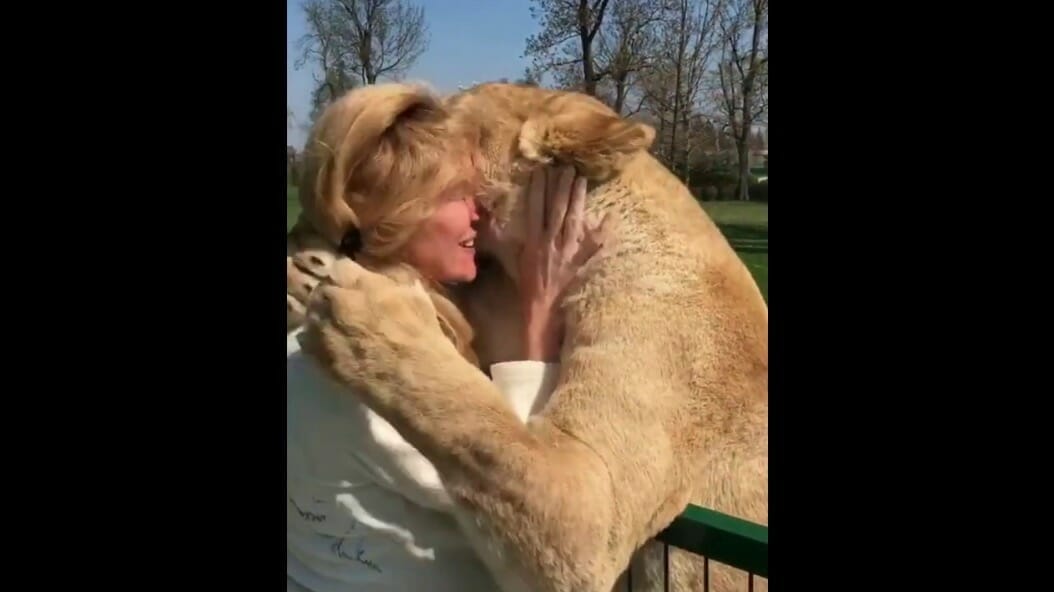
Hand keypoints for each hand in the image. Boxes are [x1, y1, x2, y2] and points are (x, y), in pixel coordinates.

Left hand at [300, 257, 452, 393]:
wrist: (416, 382)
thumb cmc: (425, 341)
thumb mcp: (420, 302)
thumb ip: (399, 288)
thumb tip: (393, 285)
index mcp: (365, 284)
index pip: (342, 267)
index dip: (349, 277)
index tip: (356, 286)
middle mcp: (340, 302)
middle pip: (324, 290)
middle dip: (334, 297)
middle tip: (347, 310)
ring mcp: (326, 329)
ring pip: (313, 314)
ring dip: (324, 318)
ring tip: (340, 331)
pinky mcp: (319, 355)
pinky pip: (308, 339)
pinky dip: (317, 340)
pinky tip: (334, 348)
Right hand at [519, 165, 609, 361]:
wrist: (541, 309)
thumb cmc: (526, 284)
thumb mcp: (511, 259)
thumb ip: (502, 239)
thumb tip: (488, 219)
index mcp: (532, 240)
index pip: (535, 209)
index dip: (538, 189)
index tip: (542, 171)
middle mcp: (549, 243)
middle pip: (556, 210)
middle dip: (561, 188)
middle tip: (567, 167)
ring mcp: (566, 251)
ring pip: (573, 220)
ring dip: (577, 199)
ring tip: (581, 180)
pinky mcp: (579, 262)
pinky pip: (593, 245)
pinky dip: (602, 232)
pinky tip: (609, 216)